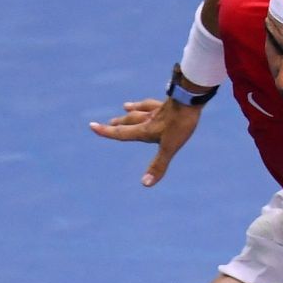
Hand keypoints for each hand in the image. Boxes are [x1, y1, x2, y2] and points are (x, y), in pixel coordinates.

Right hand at [89, 96, 203, 186]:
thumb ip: (158, 165)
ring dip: (132, 111)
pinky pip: (156, 102)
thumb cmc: (179, 123)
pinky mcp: (169, 102)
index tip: (92, 126)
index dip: (107, 131)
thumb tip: (145, 184)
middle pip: (129, 121)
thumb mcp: (169, 147)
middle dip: (118, 123)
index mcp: (145, 130)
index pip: (122, 132)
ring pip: (140, 110)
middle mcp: (148, 119)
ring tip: (125, 107)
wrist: (190, 98)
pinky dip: (150, 102)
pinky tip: (152, 100)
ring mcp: (158, 109)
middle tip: (108, 123)